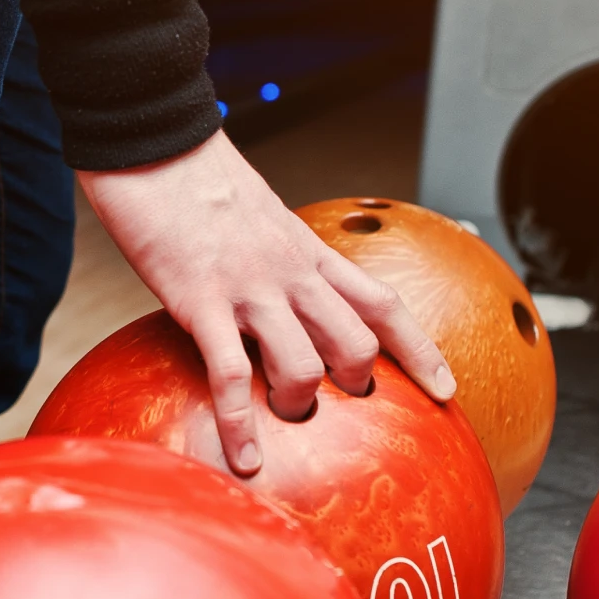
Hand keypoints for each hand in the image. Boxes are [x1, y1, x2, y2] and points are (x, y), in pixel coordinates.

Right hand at [77, 130, 453, 476]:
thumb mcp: (258, 215)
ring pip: (307, 364)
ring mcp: (249, 289)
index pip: (382, 302)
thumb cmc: (195, 179)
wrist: (154, 142)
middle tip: (334, 401)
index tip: (444, 389)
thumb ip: (276, 256)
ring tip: (280, 414)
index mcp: (306, 252)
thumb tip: (279, 292)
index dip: (420, 351)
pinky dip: (239, 425)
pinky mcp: (200, 302)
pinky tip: (242, 457)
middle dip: (357, 385)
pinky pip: (230, 375)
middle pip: (358, 343)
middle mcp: (290, 273)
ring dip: (299, 403)